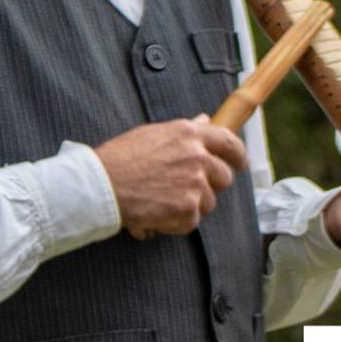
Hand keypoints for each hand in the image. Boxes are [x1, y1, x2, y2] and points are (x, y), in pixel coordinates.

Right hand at [93, 116, 245, 237]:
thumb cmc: (119, 158)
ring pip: (209, 202)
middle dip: (209, 184)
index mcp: (188, 134)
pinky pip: (193, 220)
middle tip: (183, 187)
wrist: (100, 185)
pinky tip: (156, 212)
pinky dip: (176, 221)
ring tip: (161, 199)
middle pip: (223, 177)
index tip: (239, 162)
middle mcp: (197, 157)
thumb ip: (183, 132)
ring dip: (191, 204)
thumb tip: (204, 120)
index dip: (238, 155)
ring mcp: (195, 185)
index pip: (229, 142)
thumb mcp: (151, 134)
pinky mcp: (189, 211)